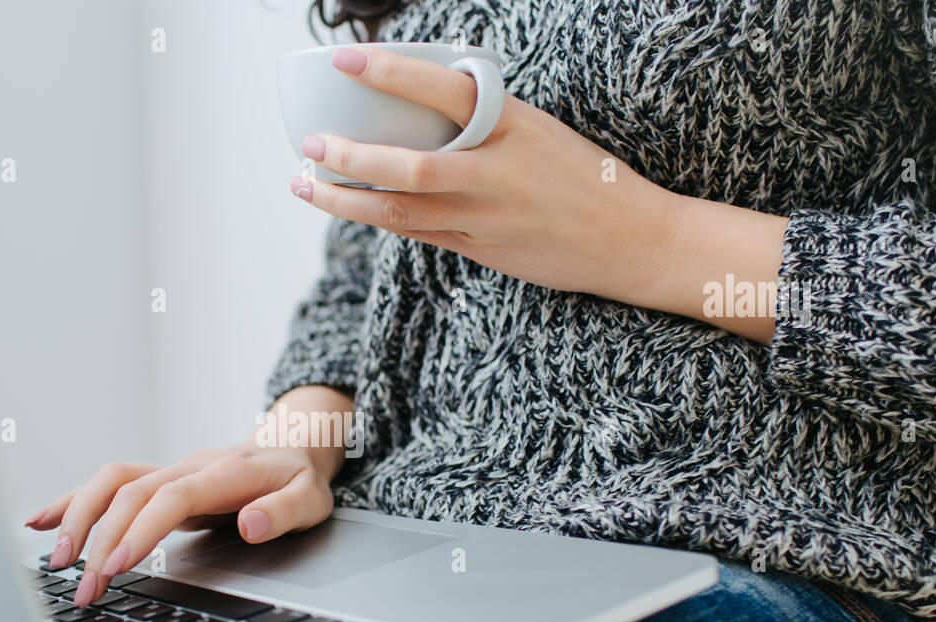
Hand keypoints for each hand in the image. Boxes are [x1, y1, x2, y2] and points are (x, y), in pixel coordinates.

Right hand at [25, 388, 351, 604]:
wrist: (291, 446)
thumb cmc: (299, 479)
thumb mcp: (311, 499)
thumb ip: (285, 512)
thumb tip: (252, 524)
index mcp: (224, 473)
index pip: (171, 497)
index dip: (140, 529)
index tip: (115, 565)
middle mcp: (188, 467)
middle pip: (130, 493)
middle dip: (100, 540)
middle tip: (83, 589)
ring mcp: (169, 471)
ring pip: (111, 483)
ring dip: (77, 518)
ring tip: (55, 561)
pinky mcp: (157, 482)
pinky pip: (109, 484)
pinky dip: (72, 501)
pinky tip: (40, 521)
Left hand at [290, 46, 787, 340]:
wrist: (629, 240)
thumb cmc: (584, 176)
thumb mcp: (538, 131)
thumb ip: (484, 121)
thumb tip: (426, 104)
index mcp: (512, 127)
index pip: (444, 92)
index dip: (392, 73)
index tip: (346, 58)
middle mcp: (495, 174)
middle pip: (408, 167)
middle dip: (350, 157)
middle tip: (309, 144)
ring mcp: (485, 218)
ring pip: (400, 210)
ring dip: (347, 199)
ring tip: (305, 184)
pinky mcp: (480, 250)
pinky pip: (417, 232)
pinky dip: (380, 218)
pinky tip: (351, 206)